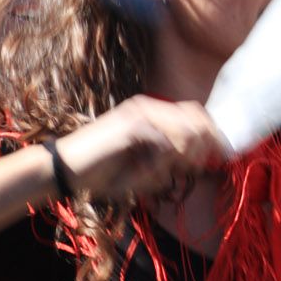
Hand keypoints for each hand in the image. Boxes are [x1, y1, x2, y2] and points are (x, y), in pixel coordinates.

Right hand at [54, 96, 224, 200]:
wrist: (64, 170)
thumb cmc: (100, 172)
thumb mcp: (142, 165)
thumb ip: (169, 159)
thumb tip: (197, 159)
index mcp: (150, 112)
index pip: (195, 114)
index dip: (211, 134)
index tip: (216, 157)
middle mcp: (146, 107)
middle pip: (197, 118)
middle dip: (201, 146)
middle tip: (190, 167)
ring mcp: (138, 114)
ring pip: (185, 132)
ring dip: (178, 158)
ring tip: (155, 172)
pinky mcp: (131, 126)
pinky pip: (166, 144)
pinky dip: (160, 163)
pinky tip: (142, 172)